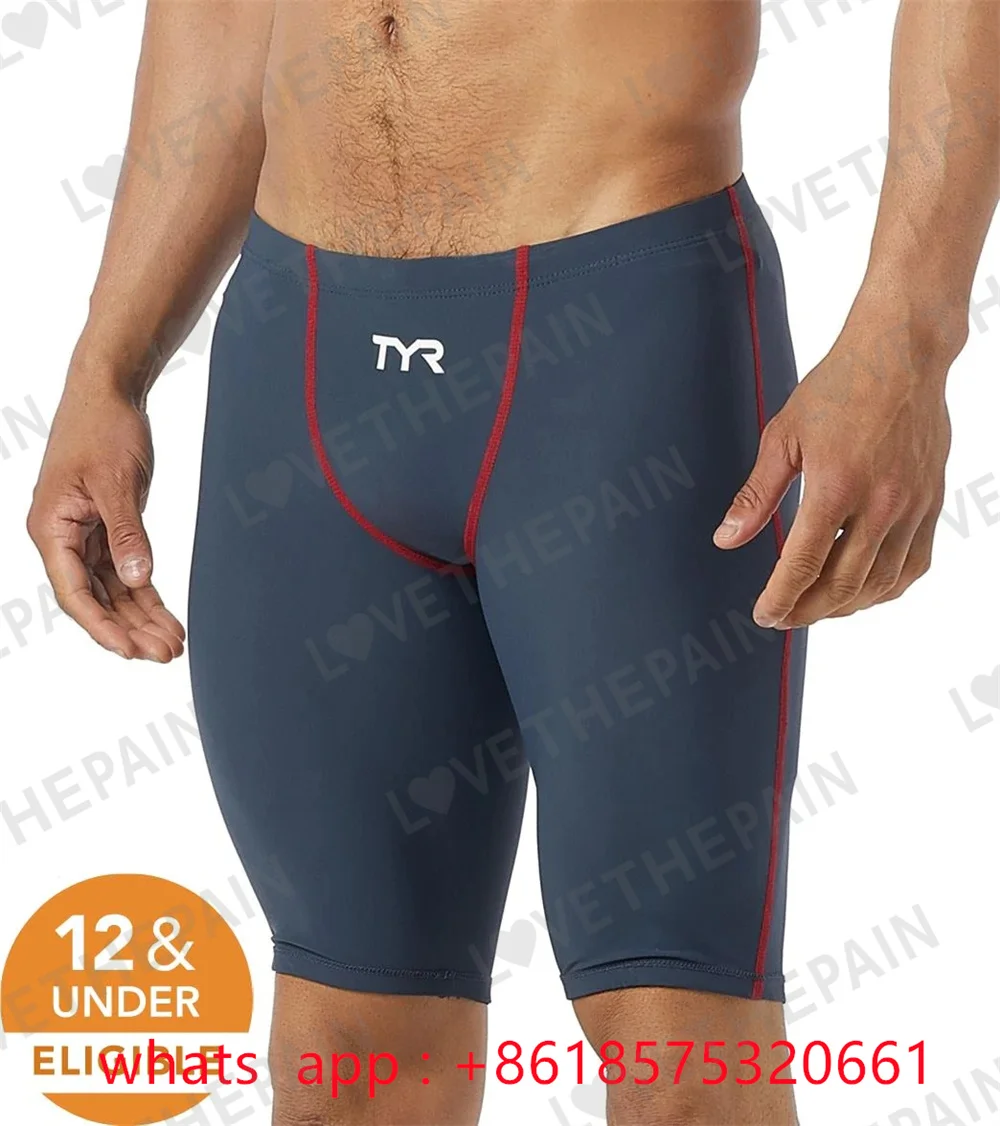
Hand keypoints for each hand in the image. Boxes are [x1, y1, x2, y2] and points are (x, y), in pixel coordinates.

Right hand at [27, 379, 184, 660]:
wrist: (109, 392)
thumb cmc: (103, 427)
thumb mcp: (118, 482)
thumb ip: (126, 533)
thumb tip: (135, 578)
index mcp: (51, 527)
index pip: (75, 591)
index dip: (102, 625)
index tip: (129, 651)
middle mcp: (63, 537)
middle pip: (96, 598)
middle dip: (130, 629)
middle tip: (167, 654)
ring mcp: (85, 535)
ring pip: (112, 589)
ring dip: (141, 618)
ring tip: (173, 645)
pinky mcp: (107, 528)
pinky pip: (125, 571)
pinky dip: (146, 594)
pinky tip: (167, 617)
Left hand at [713, 324, 951, 628]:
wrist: (902, 354)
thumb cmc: (838, 387)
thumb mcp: (782, 437)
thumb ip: (756, 496)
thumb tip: (726, 539)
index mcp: (836, 484)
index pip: (805, 564)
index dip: (781, 598)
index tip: (764, 615)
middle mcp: (880, 501)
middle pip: (843, 584)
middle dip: (808, 611)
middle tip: (783, 616)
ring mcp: (913, 505)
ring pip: (881, 582)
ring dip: (846, 606)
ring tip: (816, 608)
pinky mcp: (932, 502)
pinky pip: (915, 564)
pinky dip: (886, 588)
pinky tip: (862, 590)